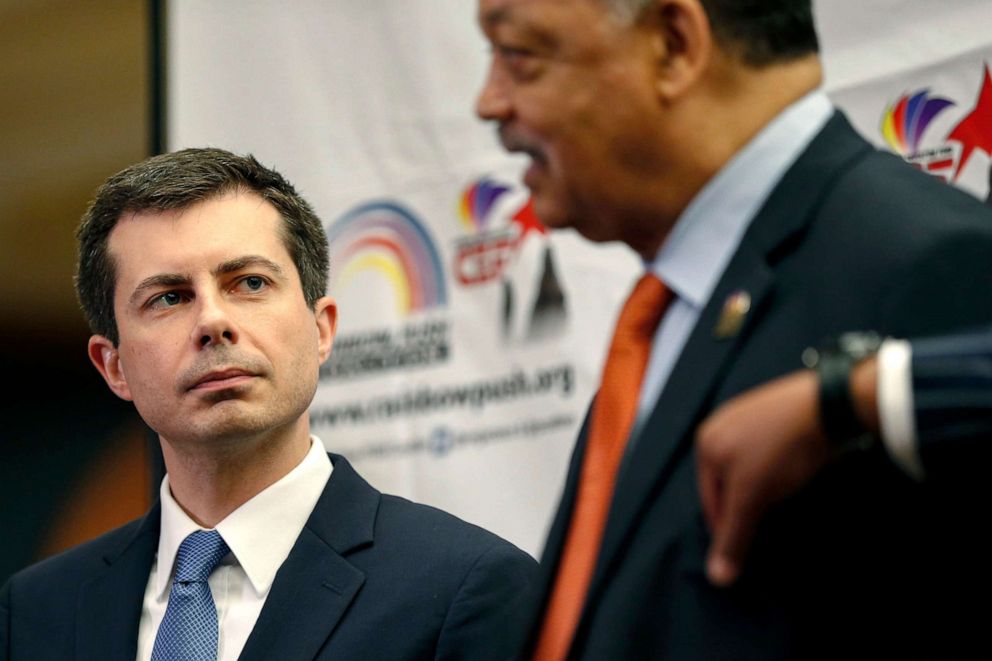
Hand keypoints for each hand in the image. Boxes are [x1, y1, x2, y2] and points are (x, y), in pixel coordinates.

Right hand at [695, 370, 831, 586]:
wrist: (829, 406)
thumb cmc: (782, 450)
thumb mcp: (753, 497)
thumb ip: (733, 536)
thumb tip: (717, 578)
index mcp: (706, 443)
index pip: (710, 502)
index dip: (729, 530)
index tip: (750, 550)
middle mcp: (720, 426)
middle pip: (728, 485)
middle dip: (747, 507)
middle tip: (770, 524)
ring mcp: (748, 417)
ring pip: (749, 470)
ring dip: (763, 490)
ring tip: (785, 501)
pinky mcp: (775, 415)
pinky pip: (767, 453)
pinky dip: (777, 471)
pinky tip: (794, 475)